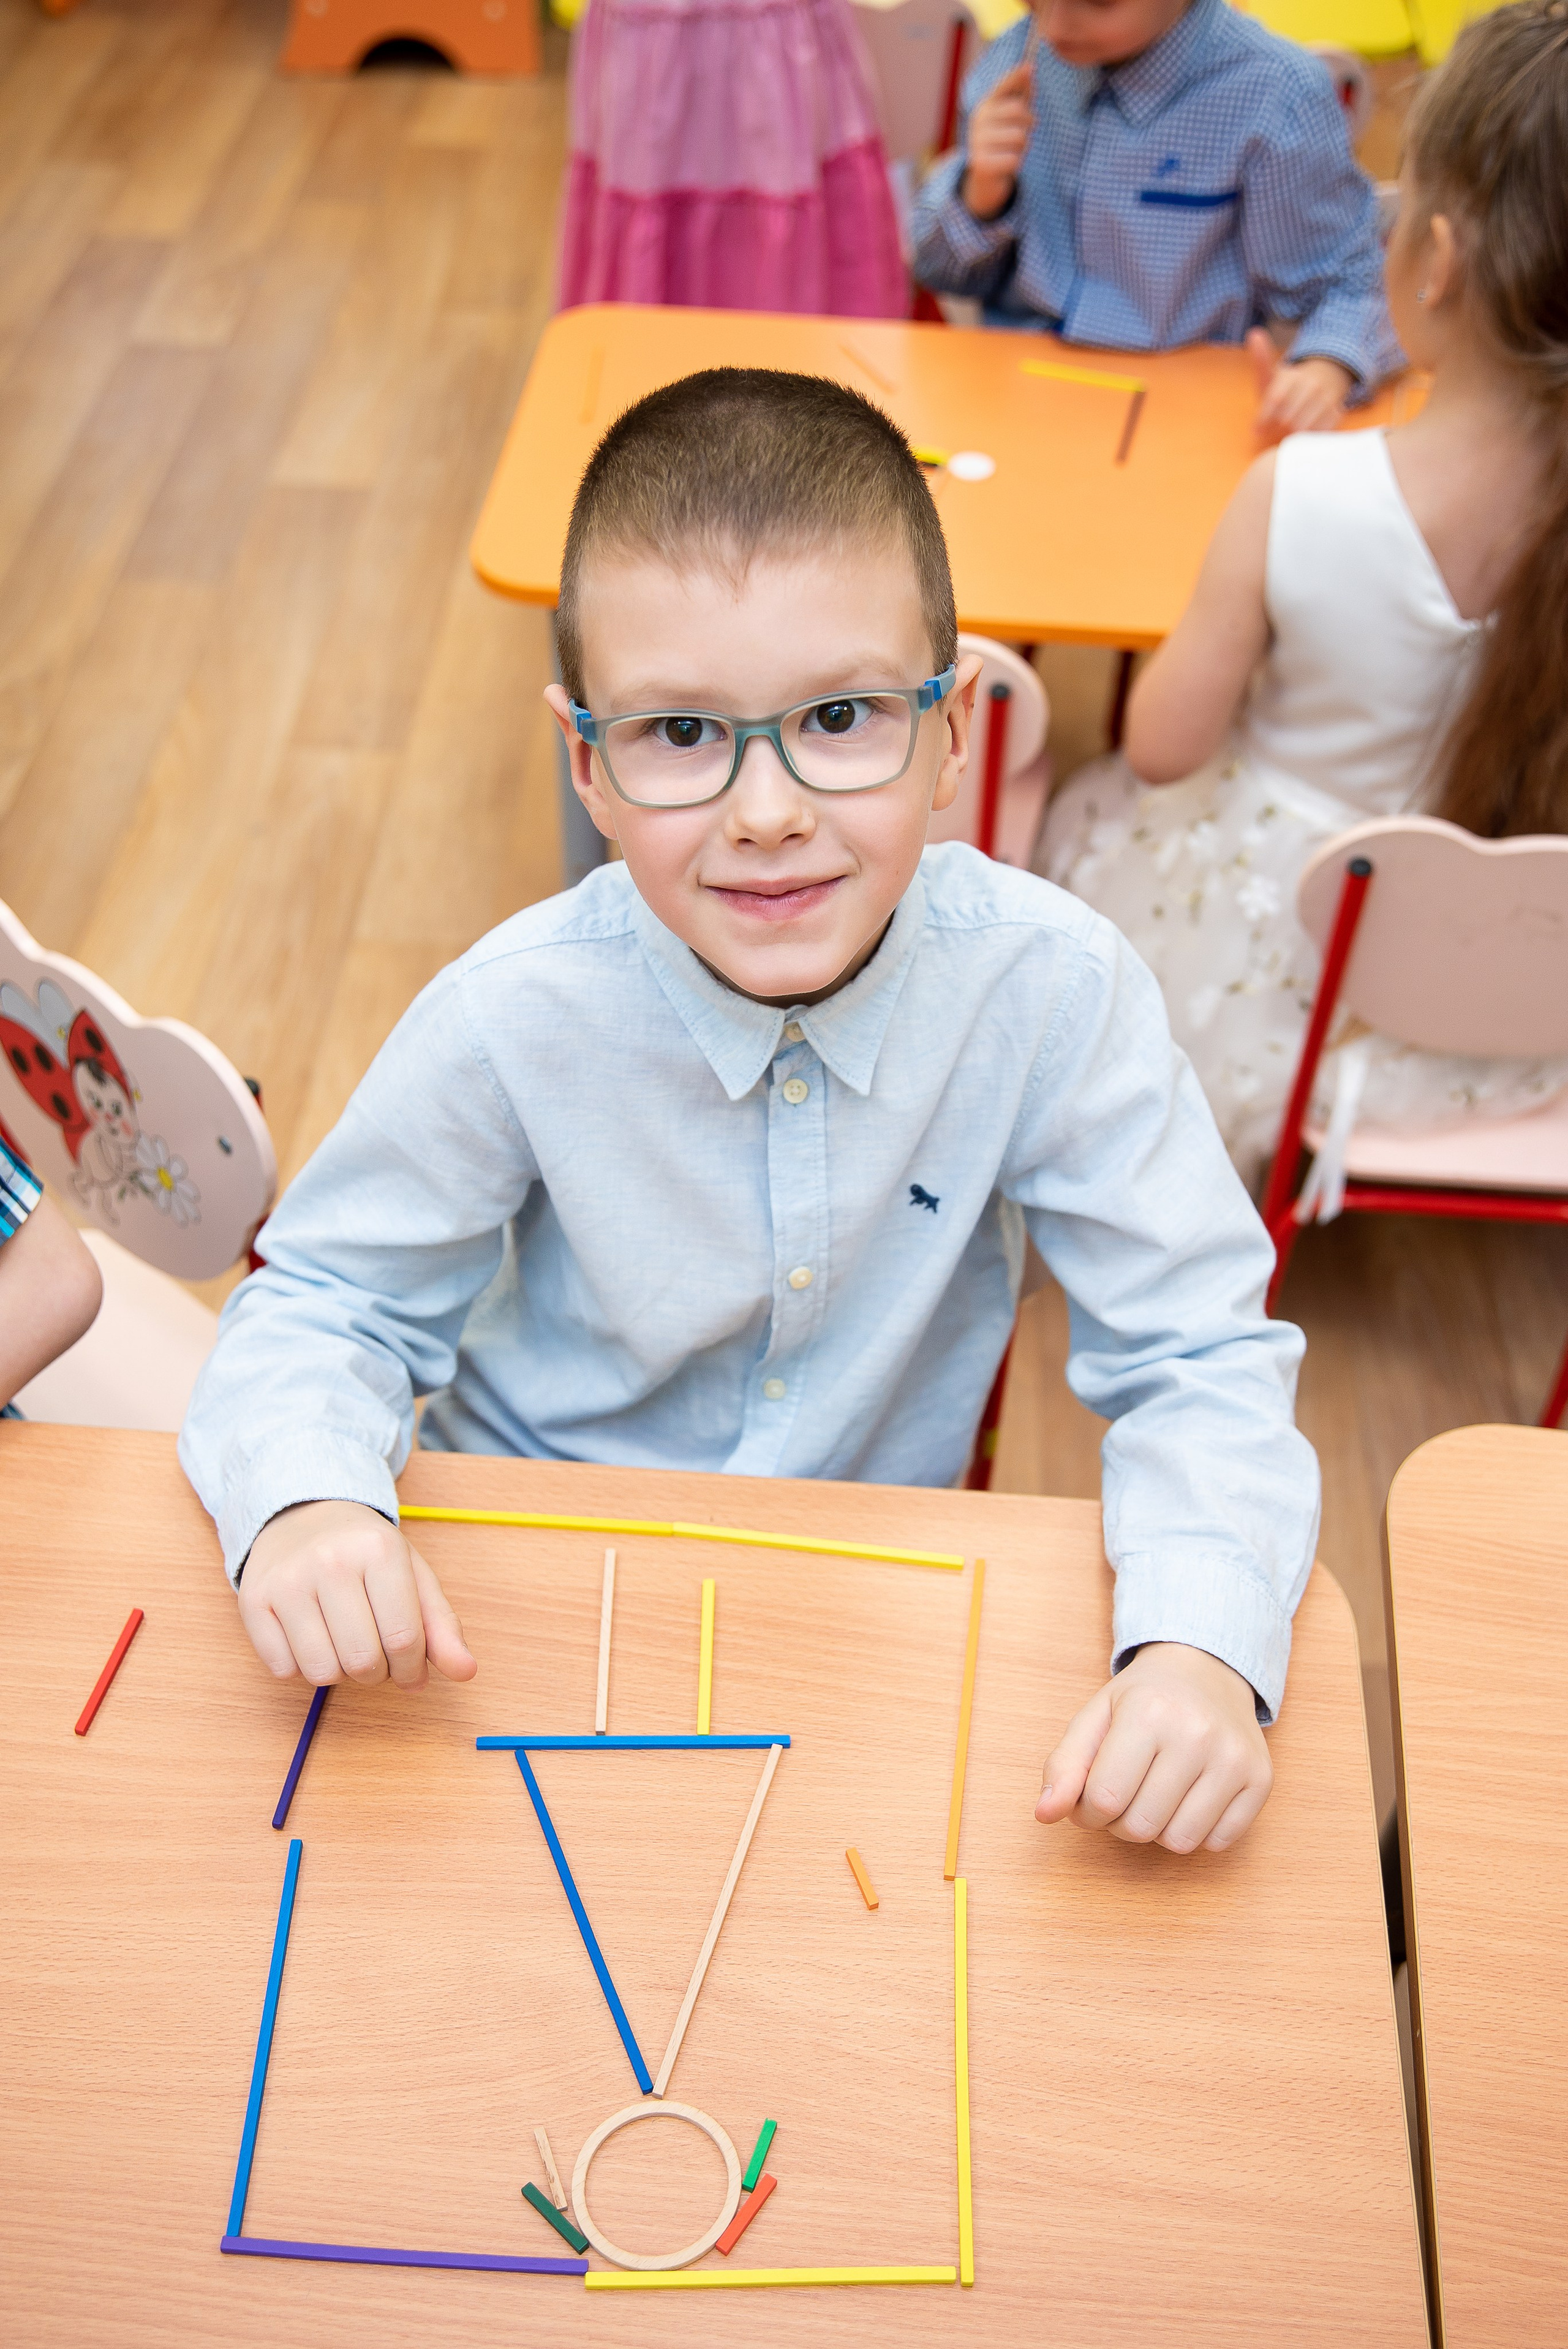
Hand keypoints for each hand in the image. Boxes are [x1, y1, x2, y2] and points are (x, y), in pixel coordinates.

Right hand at [240, 1499, 477, 1690]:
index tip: (412, 1672)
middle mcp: (330, 1561)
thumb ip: (442, 1626)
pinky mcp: (253, 1601)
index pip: (404, 1638)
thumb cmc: (364, 1553)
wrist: (301, 1513)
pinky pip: (283, 1669)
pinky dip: (300, 1667)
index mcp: (379, 1550)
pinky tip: (310, 1636)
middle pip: (363, 1661)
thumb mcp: (412, 1576)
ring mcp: (287, 1580)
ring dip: (339, 1672)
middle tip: (376, 1655)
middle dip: (377, 1673)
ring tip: (343, 1642)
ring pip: (322, 1672)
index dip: (412, 1669)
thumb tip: (466, 1672)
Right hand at [962, 62, 1032, 220]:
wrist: (985, 176)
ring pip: (1019, 137)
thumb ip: (1020, 95)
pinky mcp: (980, 162)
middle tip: (1024, 133)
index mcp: (985, 106)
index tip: (1031, 66)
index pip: (1003, 86)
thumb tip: (1030, 69)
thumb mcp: (1011, 118)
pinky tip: (1006, 164)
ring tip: (1012, 150)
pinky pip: (1014, 159)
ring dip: (1023, 147)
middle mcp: (978, 120)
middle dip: (1029, 123)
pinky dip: (1016, 163)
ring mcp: (977, 141)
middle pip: (1018, 111)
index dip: (1017, 76)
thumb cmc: (1003, 142)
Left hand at [1035, 1642, 1271, 1853]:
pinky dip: (1197, 1831)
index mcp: (1147, 1712)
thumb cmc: (1142, 1700)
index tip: (1091, 1797)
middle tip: (1125, 1792)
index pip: (1103, 1800)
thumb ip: (1063, 1766)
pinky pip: (1219, 1843)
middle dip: (1120, 1822)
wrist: (1206, 1669)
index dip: (1087, 1812)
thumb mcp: (1094, 1718)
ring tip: (1155, 1795)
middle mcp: (1197, 1733)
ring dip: (1157, 1831)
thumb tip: (1044, 1815)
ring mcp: (1235, 1758)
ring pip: (1180, 1842)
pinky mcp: (1261, 1779)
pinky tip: (1189, 1798)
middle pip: (1140, 1826)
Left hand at [1247, 330, 1352, 442]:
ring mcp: (1326, 399)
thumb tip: (1254, 333)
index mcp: (1292, 376)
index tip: (1257, 430)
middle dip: (1278, 427)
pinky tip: (1303, 432)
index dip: (1264, 417)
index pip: (1275, 399)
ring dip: (1292, 434)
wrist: (1320, 387)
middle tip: (1277, 427)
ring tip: (1289, 430)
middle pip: (1287, 418)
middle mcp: (1312, 385)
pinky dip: (1307, 437)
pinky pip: (1317, 433)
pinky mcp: (1337, 413)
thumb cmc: (1285, 390)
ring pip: (1302, 428)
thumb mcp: (1270, 377)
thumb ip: (1261, 361)